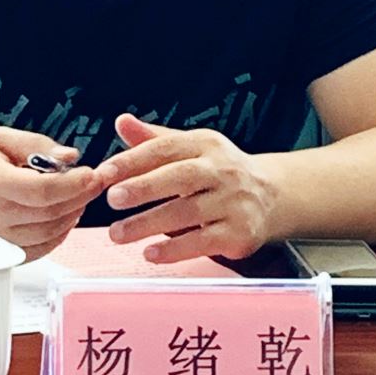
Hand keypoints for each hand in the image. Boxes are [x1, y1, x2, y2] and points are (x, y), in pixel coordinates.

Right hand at [0, 127, 103, 260]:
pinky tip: (62, 216)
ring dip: (71, 215)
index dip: (75, 184)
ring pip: (48, 234)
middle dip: (81, 196)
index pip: (43, 190)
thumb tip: (71, 158)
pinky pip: (37, 250)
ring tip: (78, 195)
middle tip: (94, 181)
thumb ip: (35, 145)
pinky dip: (57, 234)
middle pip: (51, 213)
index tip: (93, 173)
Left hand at [98, 114, 278, 262]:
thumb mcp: (189, 148)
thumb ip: (153, 139)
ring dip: (149, 224)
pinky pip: (204, 241)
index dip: (133, 160)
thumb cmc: (217, 171)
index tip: (104, 173)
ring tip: (117, 233)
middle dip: (143, 187)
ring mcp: (234, 202)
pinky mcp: (240, 232)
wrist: (271, 196)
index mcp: (204, 144)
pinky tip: (150, 252)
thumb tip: (121, 121)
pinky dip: (175, 249)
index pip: (165, 148)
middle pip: (180, 177)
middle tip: (111, 199)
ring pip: (189, 212)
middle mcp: (222, 170)